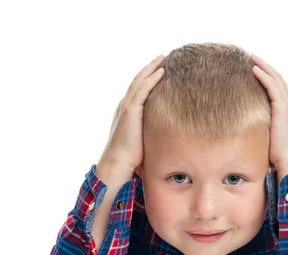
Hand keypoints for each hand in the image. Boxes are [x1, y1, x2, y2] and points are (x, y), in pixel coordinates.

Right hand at [97, 54, 165, 175]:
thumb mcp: (144, 141)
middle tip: (163, 57)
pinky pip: (142, 90)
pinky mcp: (130, 111)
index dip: (148, 78)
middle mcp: (125, 105)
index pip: (139, 90)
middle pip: (139, 81)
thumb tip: (169, 137)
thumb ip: (153, 133)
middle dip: (150, 68)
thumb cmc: (132, 158)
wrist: (118, 164)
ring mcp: (126, 107)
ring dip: (152, 68)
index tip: (160, 69)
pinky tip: (162, 72)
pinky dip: (151, 79)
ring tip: (163, 58)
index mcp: (127, 112)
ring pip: (140, 81)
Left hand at [251, 54, 287, 177]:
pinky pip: (272, 86)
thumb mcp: (270, 139)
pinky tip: (253, 69)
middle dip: (265, 67)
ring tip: (251, 57)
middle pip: (277, 79)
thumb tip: (245, 135)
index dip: (268, 77)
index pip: (277, 88)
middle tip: (252, 57)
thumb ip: (262, 131)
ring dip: (263, 66)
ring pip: (275, 79)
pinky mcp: (283, 108)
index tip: (255, 69)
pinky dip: (263, 76)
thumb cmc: (281, 157)